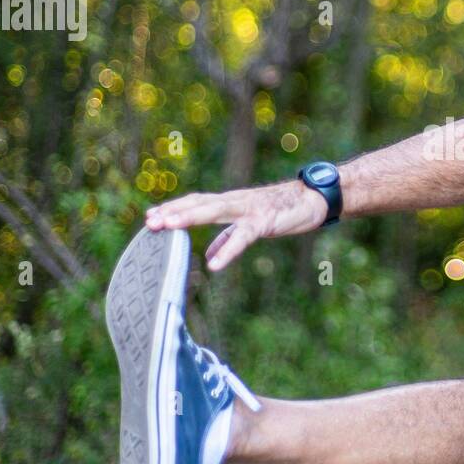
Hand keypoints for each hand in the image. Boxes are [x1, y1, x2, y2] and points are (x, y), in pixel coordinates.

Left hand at [144, 181, 327, 270]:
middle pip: (198, 204)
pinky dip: (228, 250)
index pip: (196, 203)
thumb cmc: (282, 211)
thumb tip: (209, 255)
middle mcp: (235, 202)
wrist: (313, 199)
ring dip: (190, 217)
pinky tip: (215, 264)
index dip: (174, 209)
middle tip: (150, 222)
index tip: (150, 217)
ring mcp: (249, 209)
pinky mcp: (265, 221)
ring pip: (214, 211)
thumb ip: (228, 238)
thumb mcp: (250, 226)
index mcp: (230, 203)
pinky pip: (243, 236)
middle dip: (173, 212)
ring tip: (169, 226)